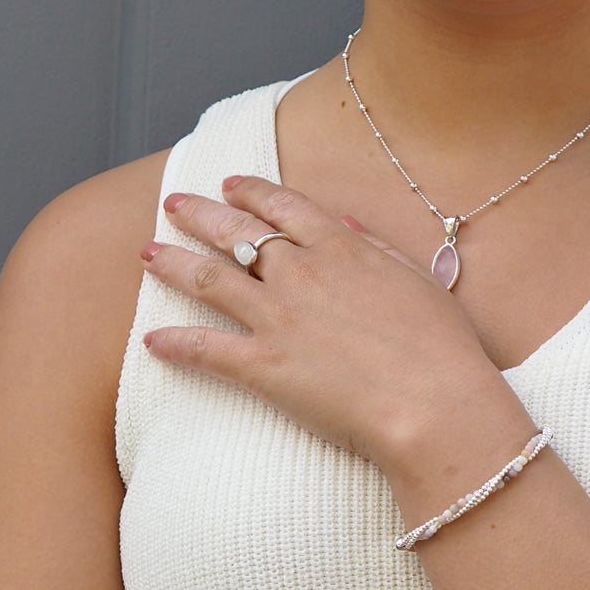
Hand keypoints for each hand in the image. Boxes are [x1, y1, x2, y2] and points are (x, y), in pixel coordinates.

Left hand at [140, 175, 504, 465]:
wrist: (435, 404)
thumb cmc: (442, 349)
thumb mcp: (420, 282)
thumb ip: (377, 248)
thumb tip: (346, 223)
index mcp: (341, 249)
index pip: (284, 206)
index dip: (252, 192)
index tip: (231, 185)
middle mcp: (301, 274)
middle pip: (236, 233)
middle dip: (199, 214)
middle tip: (172, 205)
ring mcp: (277, 318)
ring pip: (208, 279)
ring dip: (172, 264)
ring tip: (147, 255)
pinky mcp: (263, 366)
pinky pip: (204, 349)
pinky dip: (174, 344)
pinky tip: (151, 341)